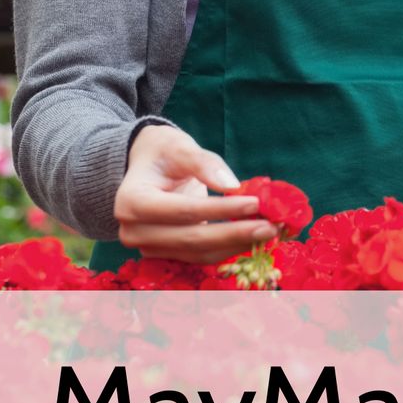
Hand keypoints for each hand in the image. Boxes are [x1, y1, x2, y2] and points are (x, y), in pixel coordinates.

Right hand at [114, 125, 276, 263]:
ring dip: (237, 245)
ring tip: (270, 233)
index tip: (255, 203)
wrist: (147, 167)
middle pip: (192, 239)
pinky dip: (228, 248)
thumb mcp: (180, 147)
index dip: (221, 210)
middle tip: (271, 227)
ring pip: (199, 253)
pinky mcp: (166, 254)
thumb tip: (232, 186)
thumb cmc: (163, 152)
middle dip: (235, 233)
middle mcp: (134, 232)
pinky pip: (201, 255)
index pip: (184, 211)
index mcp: (131, 202)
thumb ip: (204, 164)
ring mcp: (148, 248)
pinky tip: (254, 238)